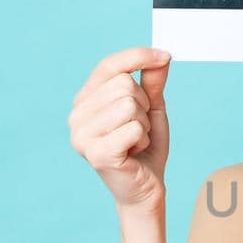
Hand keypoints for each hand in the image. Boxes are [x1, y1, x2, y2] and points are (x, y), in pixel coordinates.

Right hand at [68, 46, 171, 210]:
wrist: (145, 187)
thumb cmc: (145, 146)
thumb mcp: (151, 108)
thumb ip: (152, 82)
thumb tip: (160, 56)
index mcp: (85, 99)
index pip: (109, 66)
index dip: (138, 56)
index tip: (164, 56)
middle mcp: (77, 115)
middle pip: (124, 85)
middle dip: (144, 104)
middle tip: (140, 126)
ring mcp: (82, 135)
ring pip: (130, 105)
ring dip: (144, 124)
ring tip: (136, 140)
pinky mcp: (96, 153)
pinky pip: (134, 128)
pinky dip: (143, 139)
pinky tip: (134, 152)